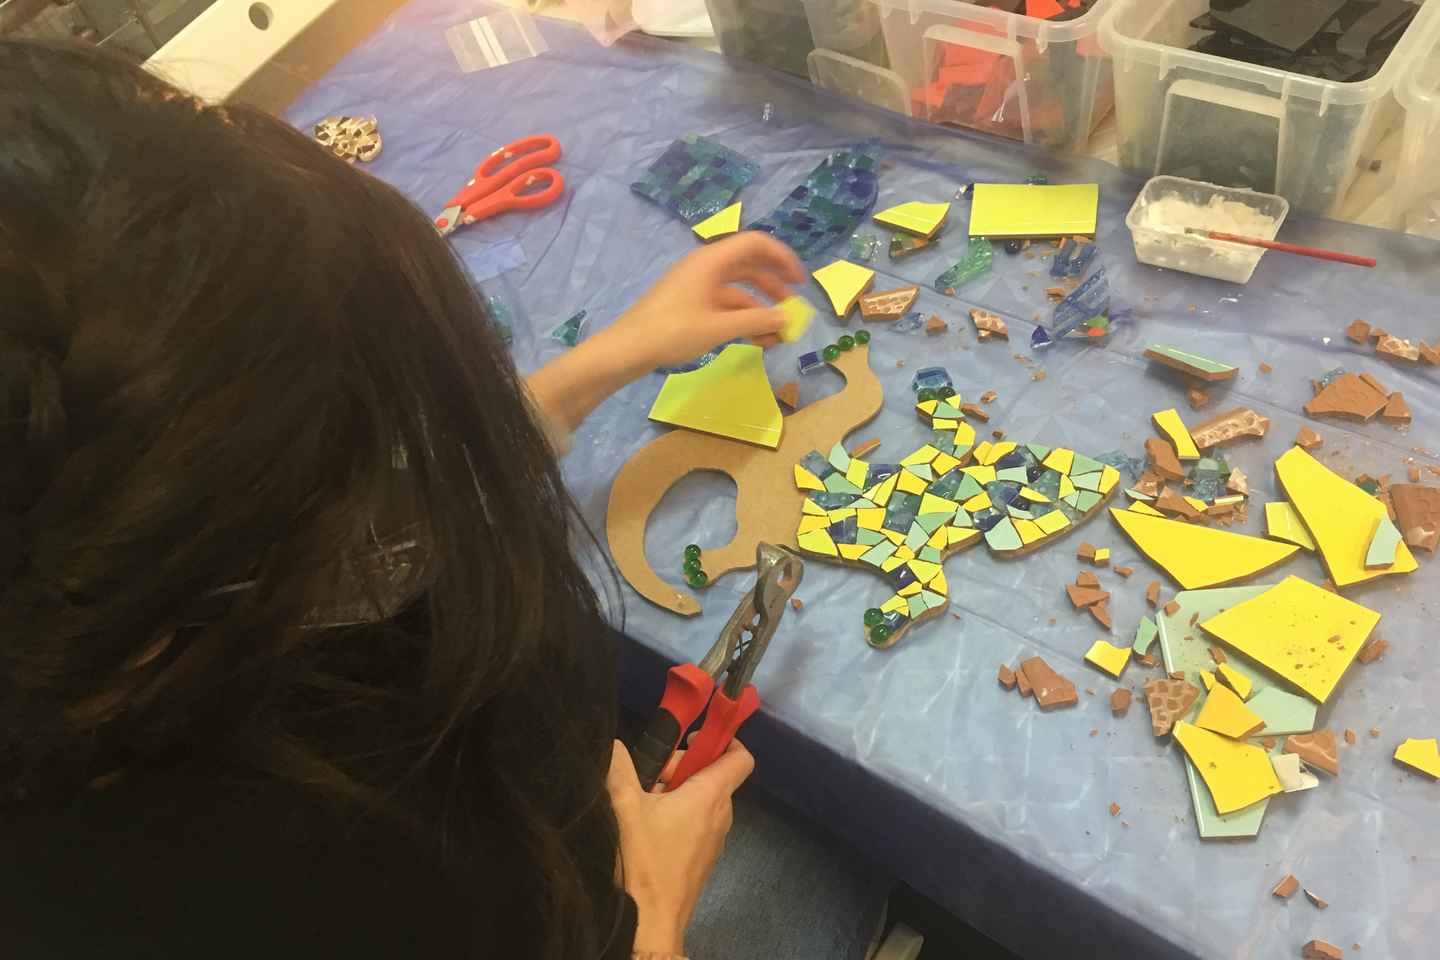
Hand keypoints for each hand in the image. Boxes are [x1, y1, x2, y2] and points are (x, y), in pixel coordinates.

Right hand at [607, 738, 754, 954]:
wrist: (651, 922)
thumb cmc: (643, 860)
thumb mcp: (623, 805)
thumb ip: (619, 767)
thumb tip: (614, 744)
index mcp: (711, 795)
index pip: (740, 756)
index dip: (723, 740)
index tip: (692, 739)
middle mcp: (722, 814)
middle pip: (713, 774)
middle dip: (681, 768)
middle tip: (651, 779)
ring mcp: (716, 839)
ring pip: (703, 799)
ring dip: (676, 793)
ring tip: (643, 806)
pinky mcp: (704, 858)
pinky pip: (698, 823)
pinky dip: (678, 816)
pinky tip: (647, 831)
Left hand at [609, 232, 805, 368]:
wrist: (629, 348)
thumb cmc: (673, 331)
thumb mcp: (718, 327)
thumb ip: (756, 320)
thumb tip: (787, 318)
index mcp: (712, 260)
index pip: (756, 244)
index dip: (782, 258)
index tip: (800, 281)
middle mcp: (707, 266)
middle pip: (749, 266)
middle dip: (774, 286)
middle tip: (794, 307)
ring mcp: (698, 285)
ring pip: (739, 289)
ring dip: (760, 308)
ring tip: (777, 334)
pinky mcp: (692, 303)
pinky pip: (725, 304)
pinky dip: (743, 318)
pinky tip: (757, 340)